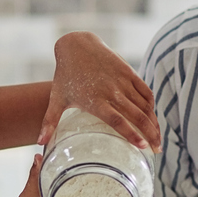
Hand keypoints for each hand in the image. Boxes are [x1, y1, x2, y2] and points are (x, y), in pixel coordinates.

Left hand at [38, 32, 160, 150]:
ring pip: (144, 105)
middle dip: (149, 134)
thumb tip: (39, 144)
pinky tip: (154, 120)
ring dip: (153, 124)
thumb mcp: (56, 98)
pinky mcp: (129, 73)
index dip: (130, 133)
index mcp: (95, 100)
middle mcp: (112, 91)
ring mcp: (122, 81)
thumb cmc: (65, 75)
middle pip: (136, 115)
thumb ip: (50, 122)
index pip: (117, 120)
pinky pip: (145, 92)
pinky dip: (151, 107)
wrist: (77, 45)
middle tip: (156, 151)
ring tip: (158, 141)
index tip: (141, 146)